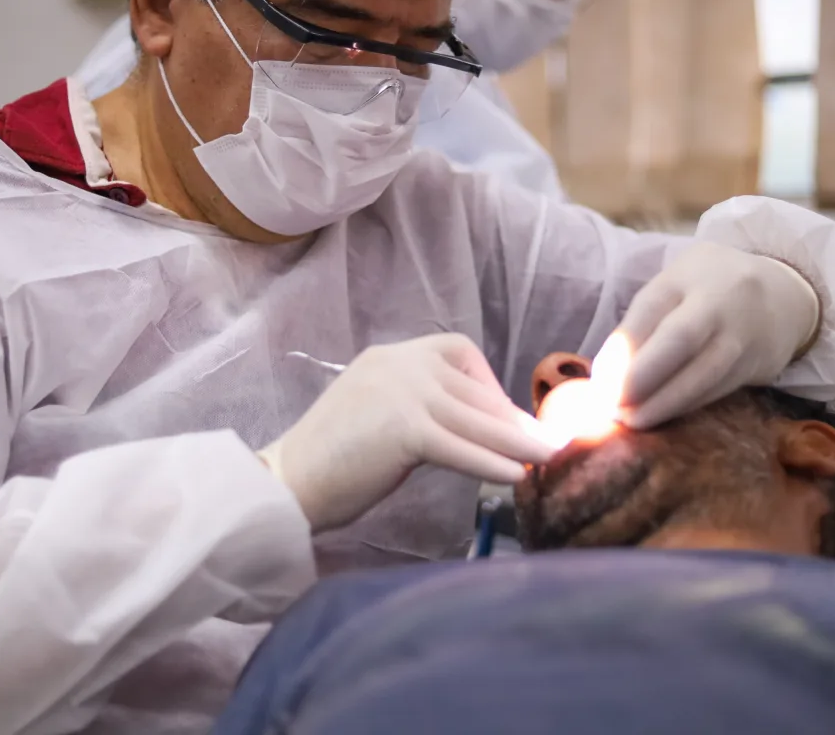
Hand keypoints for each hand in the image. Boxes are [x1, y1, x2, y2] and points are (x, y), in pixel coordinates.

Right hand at [261, 334, 560, 531]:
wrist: (286, 482)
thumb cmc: (330, 461)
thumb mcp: (378, 417)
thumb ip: (422, 411)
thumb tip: (483, 429)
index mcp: (389, 356)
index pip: (456, 352)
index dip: (488, 384)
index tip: (505, 418)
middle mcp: (397, 363)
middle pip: (472, 388)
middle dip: (511, 419)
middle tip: (547, 443)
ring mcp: (400, 391)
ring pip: (474, 419)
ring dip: (518, 441)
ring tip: (548, 458)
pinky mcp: (403, 428)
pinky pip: (462, 447)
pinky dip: (492, 462)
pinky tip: (514, 476)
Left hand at [603, 242, 819, 429]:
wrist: (784, 294)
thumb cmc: (708, 290)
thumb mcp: (675, 286)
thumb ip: (643, 322)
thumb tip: (606, 375)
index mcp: (687, 274)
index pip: (650, 308)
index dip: (623, 348)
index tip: (599, 381)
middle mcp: (718, 300)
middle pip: (681, 338)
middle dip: (642, 377)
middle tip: (611, 406)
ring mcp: (742, 333)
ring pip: (704, 372)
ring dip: (664, 403)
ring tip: (631, 420)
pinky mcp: (757, 365)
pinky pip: (718, 390)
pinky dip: (686, 406)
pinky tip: (662, 417)